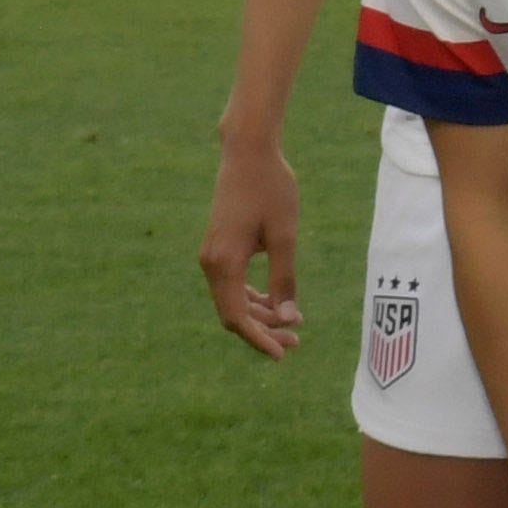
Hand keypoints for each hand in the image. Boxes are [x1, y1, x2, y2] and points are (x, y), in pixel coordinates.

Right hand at [198, 129, 302, 357]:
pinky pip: (232, 283)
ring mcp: (211, 254)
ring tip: (294, 322)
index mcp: (223, 263)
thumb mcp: (285, 236)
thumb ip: (285, 278)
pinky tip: (276, 300)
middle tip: (297, 340)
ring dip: (260, 314)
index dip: (259, 339)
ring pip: (232, 299)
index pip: (236, 317)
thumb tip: (289, 318)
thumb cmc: (271, 190)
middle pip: (233, 312)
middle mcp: (210, 262)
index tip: (283, 354)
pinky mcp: (219, 246)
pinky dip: (252, 296)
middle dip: (264, 329)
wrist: (248, 153)